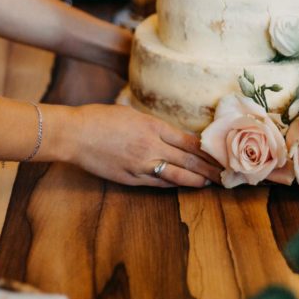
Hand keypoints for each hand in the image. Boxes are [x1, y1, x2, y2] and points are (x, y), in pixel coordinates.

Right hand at [65, 104, 220, 187]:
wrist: (74, 134)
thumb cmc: (100, 118)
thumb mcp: (131, 114)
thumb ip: (152, 125)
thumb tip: (170, 134)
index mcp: (152, 126)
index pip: (188, 141)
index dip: (207, 151)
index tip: (219, 154)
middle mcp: (150, 146)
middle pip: (187, 160)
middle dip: (208, 168)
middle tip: (224, 174)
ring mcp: (140, 164)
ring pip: (176, 175)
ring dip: (195, 180)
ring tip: (209, 183)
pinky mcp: (129, 178)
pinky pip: (156, 183)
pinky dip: (172, 184)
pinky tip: (182, 185)